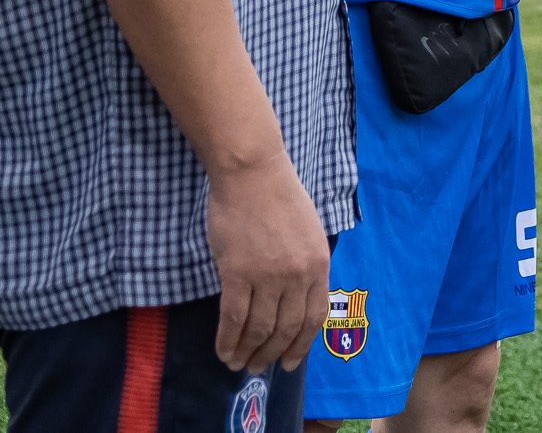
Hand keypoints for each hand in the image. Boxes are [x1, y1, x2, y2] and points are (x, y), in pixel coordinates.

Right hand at [205, 153, 330, 371]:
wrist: (252, 173)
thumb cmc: (279, 197)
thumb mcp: (309, 232)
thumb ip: (306, 266)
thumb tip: (295, 302)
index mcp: (319, 264)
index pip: (313, 319)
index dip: (301, 346)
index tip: (290, 363)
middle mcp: (297, 276)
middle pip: (286, 329)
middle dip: (272, 355)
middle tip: (258, 368)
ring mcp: (268, 276)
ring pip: (259, 329)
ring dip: (247, 352)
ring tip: (237, 364)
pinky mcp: (237, 273)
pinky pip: (233, 318)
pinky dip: (227, 339)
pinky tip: (222, 349)